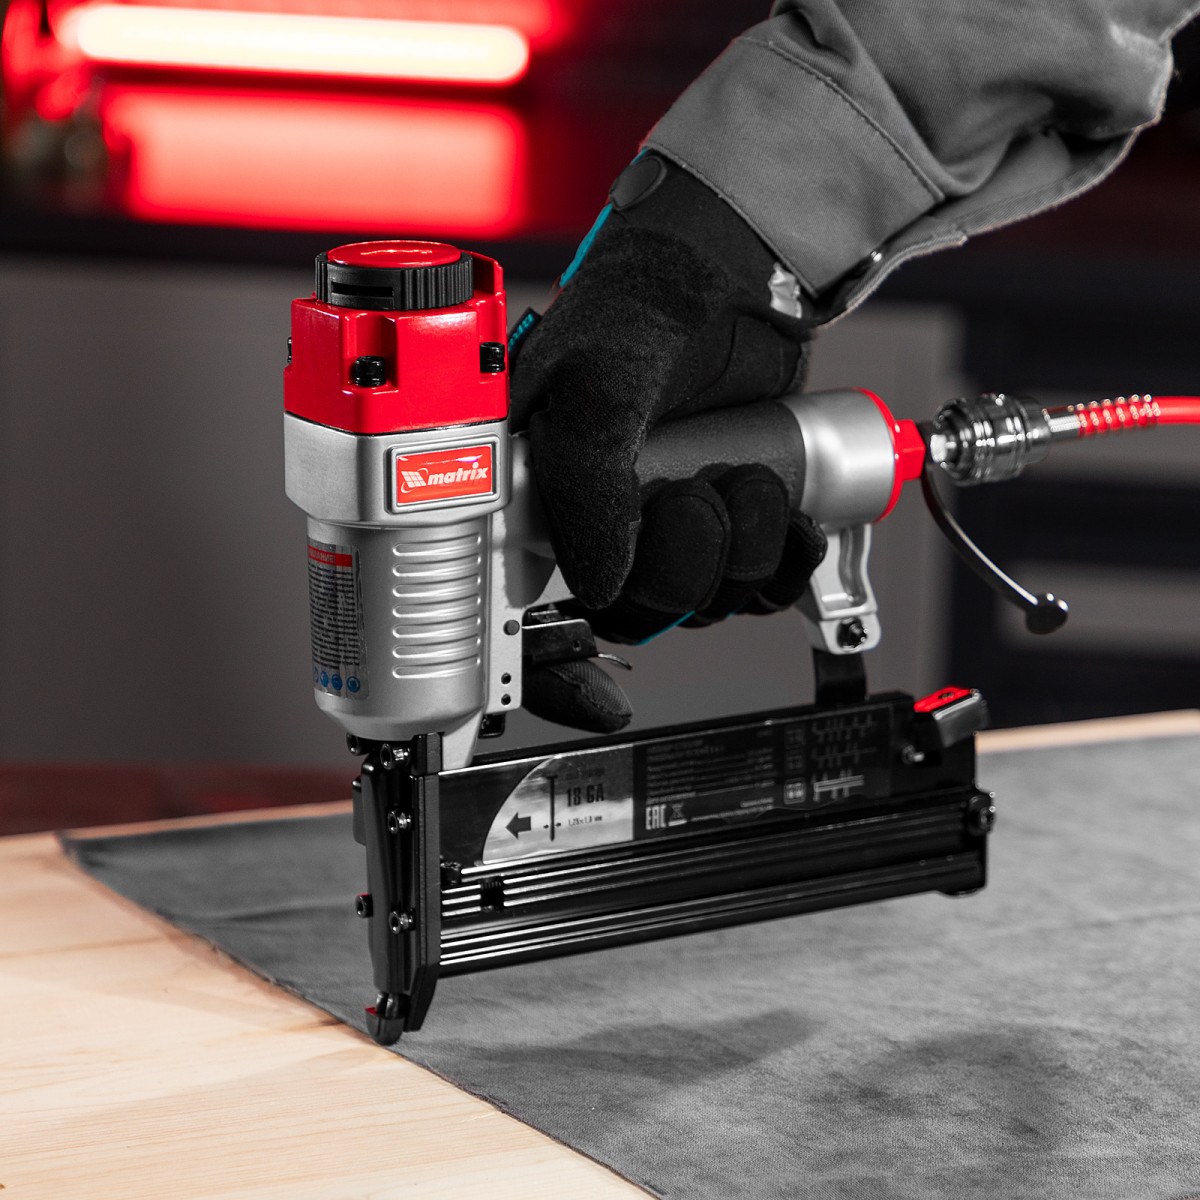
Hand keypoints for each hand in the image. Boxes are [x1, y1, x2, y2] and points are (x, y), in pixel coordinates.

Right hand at [510, 153, 826, 726]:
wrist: (746, 269)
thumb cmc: (648, 295)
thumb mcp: (596, 376)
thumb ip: (584, 478)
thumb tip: (602, 582)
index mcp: (526, 497)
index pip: (514, 619)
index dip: (550, 675)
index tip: (596, 697)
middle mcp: (589, 521)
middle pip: (633, 616)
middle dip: (684, 568)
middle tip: (692, 495)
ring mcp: (659, 523)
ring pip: (706, 603)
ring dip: (743, 549)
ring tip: (741, 471)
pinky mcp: (723, 520)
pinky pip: (760, 583)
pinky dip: (785, 554)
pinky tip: (782, 504)